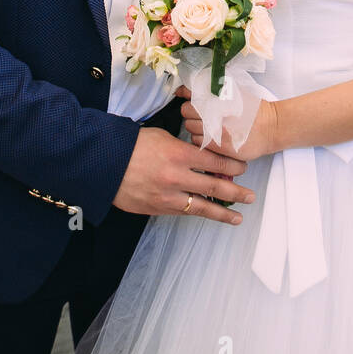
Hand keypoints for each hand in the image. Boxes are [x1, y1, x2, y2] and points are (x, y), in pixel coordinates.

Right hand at [113, 126, 254, 223]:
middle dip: (236, 192)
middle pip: (214, 187)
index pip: (215, 161)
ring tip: (238, 217)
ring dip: (222, 213)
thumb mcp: (160, 136)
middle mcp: (176, 177)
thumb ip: (182, 147)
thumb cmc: (130, 144)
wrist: (101, 164)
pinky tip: (209, 215)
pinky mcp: (157, 209)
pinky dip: (198, 214)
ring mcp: (167, 196)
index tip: (243, 168)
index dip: (232, 166)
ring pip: (202, 207)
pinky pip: (183, 212)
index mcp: (178, 153)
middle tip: (251, 196)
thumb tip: (201, 155)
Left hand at [180, 97, 277, 161]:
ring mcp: (213, 129)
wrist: (270, 127)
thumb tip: (189, 89)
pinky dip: (201, 139)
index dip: (186, 94)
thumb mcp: (236, 91)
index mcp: (217, 96)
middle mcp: (213, 111)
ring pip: (189, 127)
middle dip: (191, 112)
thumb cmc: (254, 109)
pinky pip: (197, 141)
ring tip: (209, 126)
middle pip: (186, 111)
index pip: (189, 92)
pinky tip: (212, 137)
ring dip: (195, 126)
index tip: (187, 96)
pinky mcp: (216, 145)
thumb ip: (215, 88)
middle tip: (202, 114)